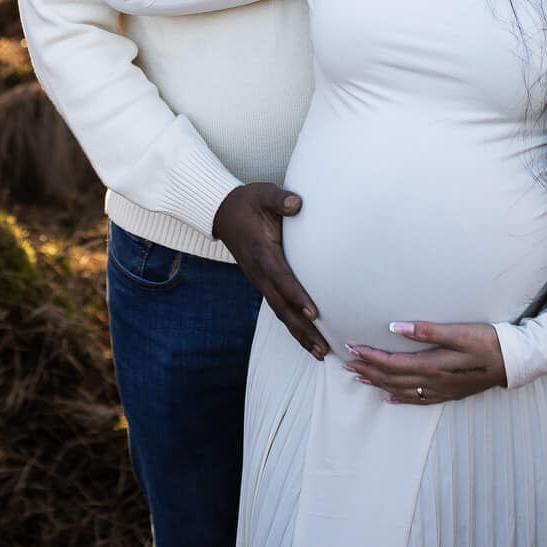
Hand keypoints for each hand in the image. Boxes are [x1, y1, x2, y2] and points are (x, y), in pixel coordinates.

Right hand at [213, 182, 328, 359]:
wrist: (222, 212)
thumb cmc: (247, 202)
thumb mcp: (262, 194)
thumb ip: (280, 199)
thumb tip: (296, 204)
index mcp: (261, 252)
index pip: (281, 277)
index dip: (296, 295)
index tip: (314, 313)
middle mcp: (259, 272)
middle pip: (281, 305)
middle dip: (302, 329)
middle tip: (323, 348)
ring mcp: (260, 280)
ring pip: (280, 311)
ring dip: (299, 333)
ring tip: (320, 352)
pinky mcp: (263, 282)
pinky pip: (278, 306)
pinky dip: (293, 324)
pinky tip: (307, 336)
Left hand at [344, 320, 506, 403]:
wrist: (514, 361)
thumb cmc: (488, 341)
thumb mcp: (459, 332)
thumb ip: (427, 331)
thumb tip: (396, 326)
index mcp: (434, 365)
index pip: (394, 363)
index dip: (371, 356)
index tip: (353, 347)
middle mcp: (435, 382)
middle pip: (394, 379)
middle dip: (369, 370)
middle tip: (347, 363)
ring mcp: (442, 390)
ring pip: (403, 390)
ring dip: (379, 384)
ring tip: (359, 378)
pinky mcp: (450, 393)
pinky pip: (420, 399)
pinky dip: (401, 398)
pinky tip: (389, 398)